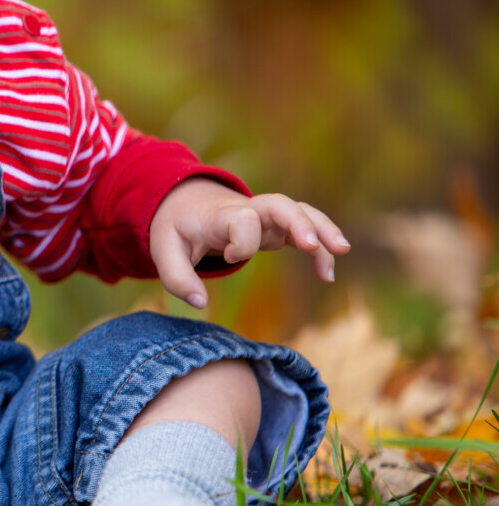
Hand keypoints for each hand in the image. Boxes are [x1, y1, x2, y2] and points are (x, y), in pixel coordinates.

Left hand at [149, 178, 349, 309]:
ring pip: (300, 212)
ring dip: (322, 228)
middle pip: (280, 204)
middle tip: (312, 246)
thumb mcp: (164, 249)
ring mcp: (264, 217)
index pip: (242, 220)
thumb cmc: (176, 227)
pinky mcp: (274, 227)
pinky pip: (305, 230)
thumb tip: (200, 303)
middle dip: (298, 222)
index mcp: (220, 214)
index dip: (242, 240)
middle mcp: (247, 210)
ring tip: (341, 251)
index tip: (230, 257)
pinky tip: (327, 275)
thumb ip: (177, 278)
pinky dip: (320, 247)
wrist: (184, 203)